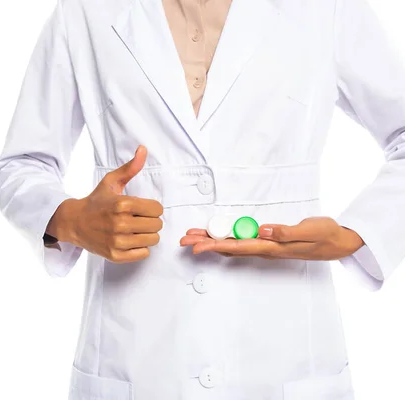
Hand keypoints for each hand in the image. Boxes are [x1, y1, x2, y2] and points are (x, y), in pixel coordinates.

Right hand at [47, 145, 163, 262]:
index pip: (158, 209)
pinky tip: (130, 240)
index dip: (152, 208)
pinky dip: (140, 248)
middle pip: (157, 225)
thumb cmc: (96, 202)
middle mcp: (120, 224)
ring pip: (152, 240)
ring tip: (134, 230)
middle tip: (138, 219)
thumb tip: (143, 149)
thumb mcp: (111, 182)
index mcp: (122, 204)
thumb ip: (130, 168)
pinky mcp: (115, 255)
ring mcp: (117, 241)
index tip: (142, 208)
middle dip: (150, 221)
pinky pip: (144, 254)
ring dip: (146, 235)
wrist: (74, 222)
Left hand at [179, 217, 363, 259]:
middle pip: (228, 247)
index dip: (214, 246)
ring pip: (231, 244)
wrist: (338, 243)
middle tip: (182, 241)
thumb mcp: (311, 231)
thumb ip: (287, 232)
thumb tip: (262, 230)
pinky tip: (214, 235)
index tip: (196, 247)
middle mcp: (264, 248)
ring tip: (191, 237)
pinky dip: (224, 237)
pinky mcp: (267, 240)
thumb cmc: (325, 235)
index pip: (237, 247)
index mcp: (271, 247)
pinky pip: (240, 240)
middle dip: (204, 244)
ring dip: (211, 240)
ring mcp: (265, 246)